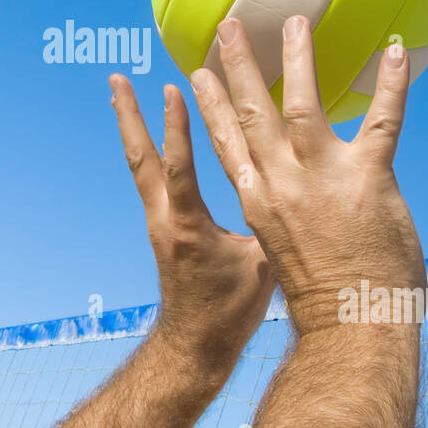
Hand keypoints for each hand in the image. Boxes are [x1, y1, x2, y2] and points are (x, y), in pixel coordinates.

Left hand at [109, 75, 274, 373]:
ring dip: (131, 126)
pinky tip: (148, 136)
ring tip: (120, 92)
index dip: (177, 128)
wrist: (194, 348)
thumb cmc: (230, 312)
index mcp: (188, 226)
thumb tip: (310, 193)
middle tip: (116, 79)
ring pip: (139, 165)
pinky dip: (147, 150)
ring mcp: (158, 224)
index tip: (174, 87)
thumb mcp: (261, 269)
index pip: (179, 168)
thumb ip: (277, 228)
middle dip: (130, 115)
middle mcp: (164, 219)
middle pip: (140, 157)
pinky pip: (149, 179)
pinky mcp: (161, 230)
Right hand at [188, 17, 424, 336]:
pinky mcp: (369, 180)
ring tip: (293, 22)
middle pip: (252, 112)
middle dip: (238, 65)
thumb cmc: (322, 302)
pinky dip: (390, 85)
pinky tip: (394, 52)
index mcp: (257, 200)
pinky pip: (382, 121)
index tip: (196, 76)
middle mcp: (281, 183)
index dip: (210, 106)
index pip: (225, 142)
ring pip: (304, 105)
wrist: (352, 329)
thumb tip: (286, 205)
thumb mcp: (280, 254)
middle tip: (228, 27)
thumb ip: (280, 218)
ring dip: (298, 58)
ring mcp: (324, 179)